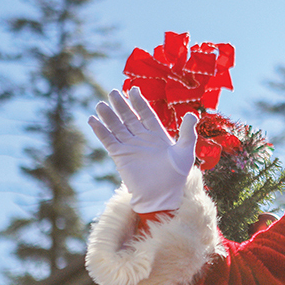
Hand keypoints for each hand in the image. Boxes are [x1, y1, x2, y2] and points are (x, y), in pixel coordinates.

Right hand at [89, 88, 197, 212]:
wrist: (162, 195)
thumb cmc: (176, 176)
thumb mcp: (185, 151)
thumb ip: (187, 132)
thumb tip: (192, 114)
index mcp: (157, 135)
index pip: (146, 113)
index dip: (139, 102)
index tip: (133, 89)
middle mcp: (142, 138)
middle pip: (129, 117)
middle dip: (121, 105)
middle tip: (113, 92)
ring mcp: (130, 146)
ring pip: (117, 127)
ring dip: (108, 115)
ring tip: (100, 104)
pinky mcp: (121, 156)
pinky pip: (108, 140)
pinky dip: (100, 130)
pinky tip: (92, 120)